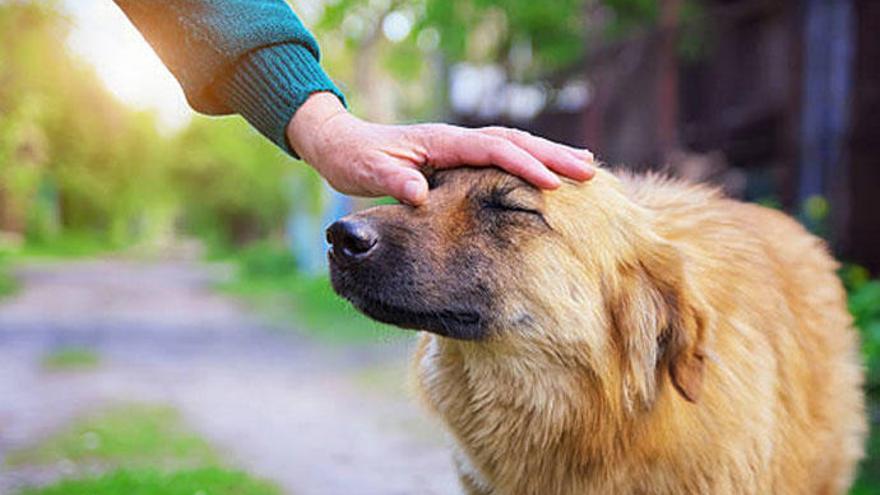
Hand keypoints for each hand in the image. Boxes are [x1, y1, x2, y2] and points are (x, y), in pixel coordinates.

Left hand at [287, 92, 595, 204]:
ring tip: (584, 166)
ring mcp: (458, 146)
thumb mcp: (368, 173)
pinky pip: (501, 155)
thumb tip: (418, 194)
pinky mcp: (457, 156)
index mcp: (440, 143)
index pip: (492, 150)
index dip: (524, 164)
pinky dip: (528, 159)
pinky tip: (545, 172)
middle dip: (552, 155)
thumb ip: (393, 182)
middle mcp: (455, 139)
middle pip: (514, 141)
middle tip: (589, 171)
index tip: (553, 183)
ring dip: (547, 154)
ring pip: (513, 144)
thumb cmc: (354, 160)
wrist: (341, 144)